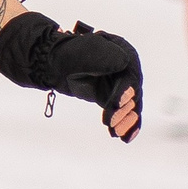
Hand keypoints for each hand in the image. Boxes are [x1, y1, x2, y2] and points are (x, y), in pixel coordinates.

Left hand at [0, 12, 142, 141]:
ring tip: (116, 133)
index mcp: (123, 51)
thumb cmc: (69, 53)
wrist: (55, 63)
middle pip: (132, 93)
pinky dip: (127, 125)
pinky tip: (124, 137)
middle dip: (123, 110)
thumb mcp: (85, 51)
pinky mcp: (115, 98)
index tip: (118, 104)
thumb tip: (124, 63)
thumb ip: (103, 56)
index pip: (129, 74)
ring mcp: (122, 84)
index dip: (125, 90)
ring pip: (130, 106)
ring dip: (125, 121)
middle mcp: (128, 68)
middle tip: (112, 124)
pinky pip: (125, 113)